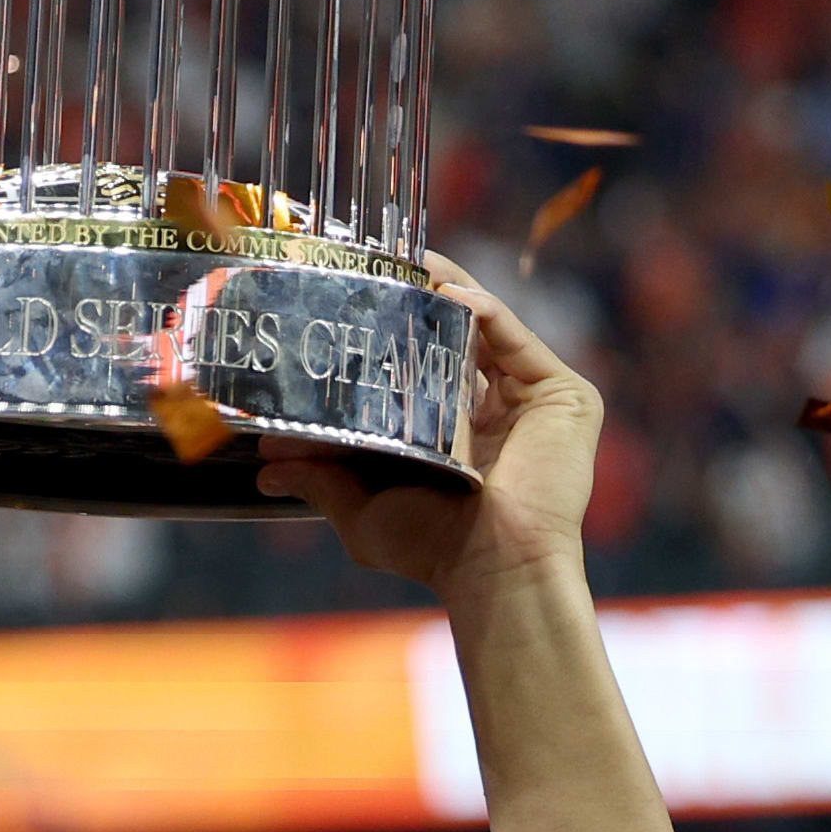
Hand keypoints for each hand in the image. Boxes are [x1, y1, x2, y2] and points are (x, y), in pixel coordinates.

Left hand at [268, 253, 599, 605]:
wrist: (494, 570)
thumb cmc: (435, 549)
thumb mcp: (362, 508)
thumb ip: (320, 479)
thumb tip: (265, 470)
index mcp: (459, 433)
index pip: (425, 366)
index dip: (392, 331)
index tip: (353, 297)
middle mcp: (501, 411)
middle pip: (457, 337)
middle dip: (420, 296)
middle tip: (377, 261)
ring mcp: (534, 402)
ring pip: (488, 327)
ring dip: (448, 288)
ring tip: (407, 261)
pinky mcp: (565, 397)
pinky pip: (518, 338)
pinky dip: (483, 308)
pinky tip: (446, 291)